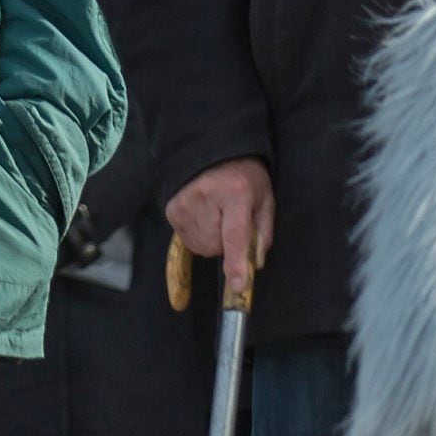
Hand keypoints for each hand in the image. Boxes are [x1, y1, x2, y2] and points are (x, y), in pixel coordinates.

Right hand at [164, 157, 275, 297]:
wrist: (212, 150)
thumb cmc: (244, 177)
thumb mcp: (264, 199)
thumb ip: (263, 232)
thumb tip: (255, 264)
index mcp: (236, 193)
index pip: (235, 234)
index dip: (236, 262)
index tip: (238, 285)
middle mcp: (206, 197)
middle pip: (216, 247)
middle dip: (226, 243)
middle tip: (230, 220)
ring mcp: (185, 203)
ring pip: (200, 247)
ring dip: (211, 240)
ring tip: (216, 215)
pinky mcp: (171, 209)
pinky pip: (187, 240)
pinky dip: (198, 234)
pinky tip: (203, 214)